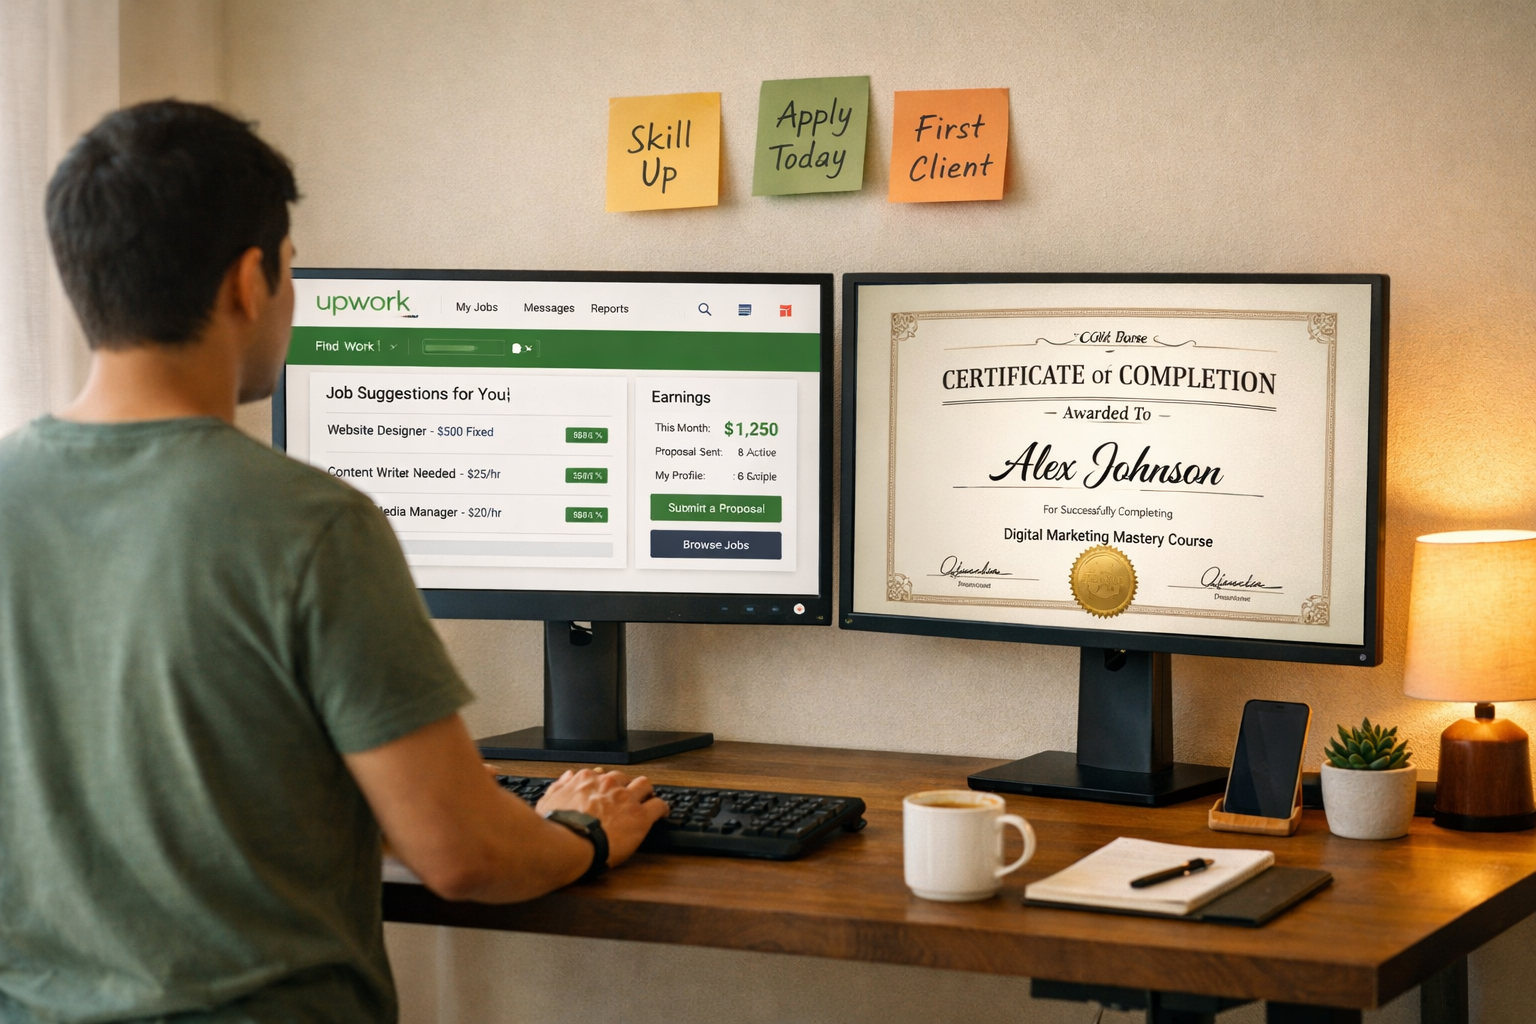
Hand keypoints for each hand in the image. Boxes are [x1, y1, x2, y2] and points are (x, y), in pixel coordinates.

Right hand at [536, 768, 669, 867]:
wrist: (570, 844)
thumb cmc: (557, 828)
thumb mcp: (548, 802)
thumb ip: (559, 787)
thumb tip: (566, 777)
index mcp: (586, 780)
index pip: (602, 775)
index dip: (606, 785)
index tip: (607, 792)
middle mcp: (608, 785)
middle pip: (625, 778)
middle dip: (626, 786)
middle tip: (628, 798)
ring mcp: (626, 798)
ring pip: (645, 785)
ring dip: (646, 792)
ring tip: (647, 800)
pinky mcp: (640, 816)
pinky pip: (659, 805)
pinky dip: (662, 808)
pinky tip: (662, 813)